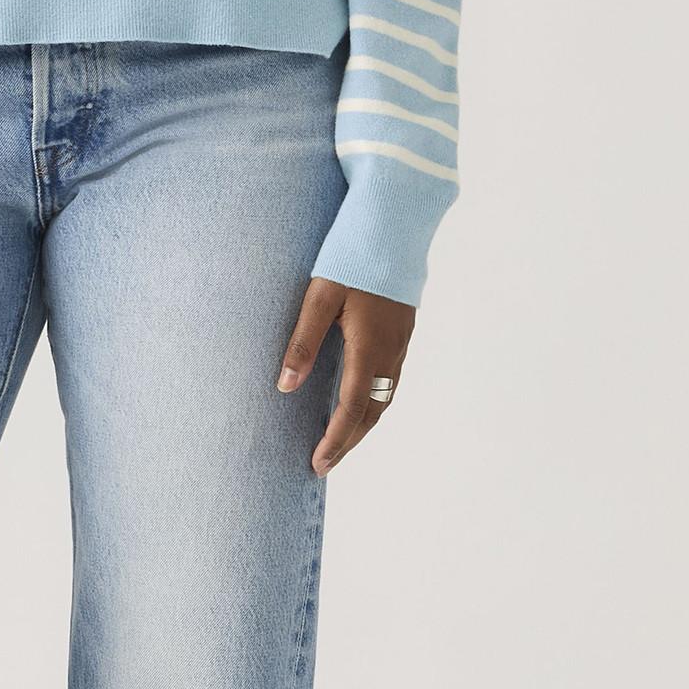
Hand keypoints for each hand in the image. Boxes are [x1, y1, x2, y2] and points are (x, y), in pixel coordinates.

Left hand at [276, 275, 414, 474]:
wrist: (394, 224)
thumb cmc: (352, 256)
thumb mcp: (320, 296)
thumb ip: (303, 342)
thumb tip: (285, 386)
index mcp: (370, 347)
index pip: (352, 409)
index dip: (335, 440)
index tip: (318, 464)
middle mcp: (391, 351)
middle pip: (373, 411)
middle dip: (350, 440)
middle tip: (326, 462)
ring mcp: (402, 342)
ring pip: (386, 396)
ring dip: (363, 423)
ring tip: (340, 439)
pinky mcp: (403, 330)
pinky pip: (391, 378)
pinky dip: (374, 400)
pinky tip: (359, 398)